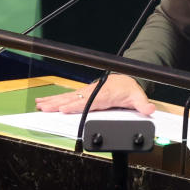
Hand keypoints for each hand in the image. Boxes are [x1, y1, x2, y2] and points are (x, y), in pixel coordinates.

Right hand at [34, 74, 156, 114]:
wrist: (126, 79)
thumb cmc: (129, 89)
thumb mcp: (138, 97)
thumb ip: (143, 105)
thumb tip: (150, 109)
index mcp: (105, 94)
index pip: (89, 101)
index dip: (77, 105)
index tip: (65, 109)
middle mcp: (93, 92)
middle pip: (74, 98)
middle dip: (59, 103)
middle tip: (45, 108)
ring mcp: (86, 92)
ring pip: (67, 96)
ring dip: (53, 101)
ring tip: (40, 105)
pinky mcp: (82, 93)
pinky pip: (66, 96)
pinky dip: (53, 99)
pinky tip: (43, 103)